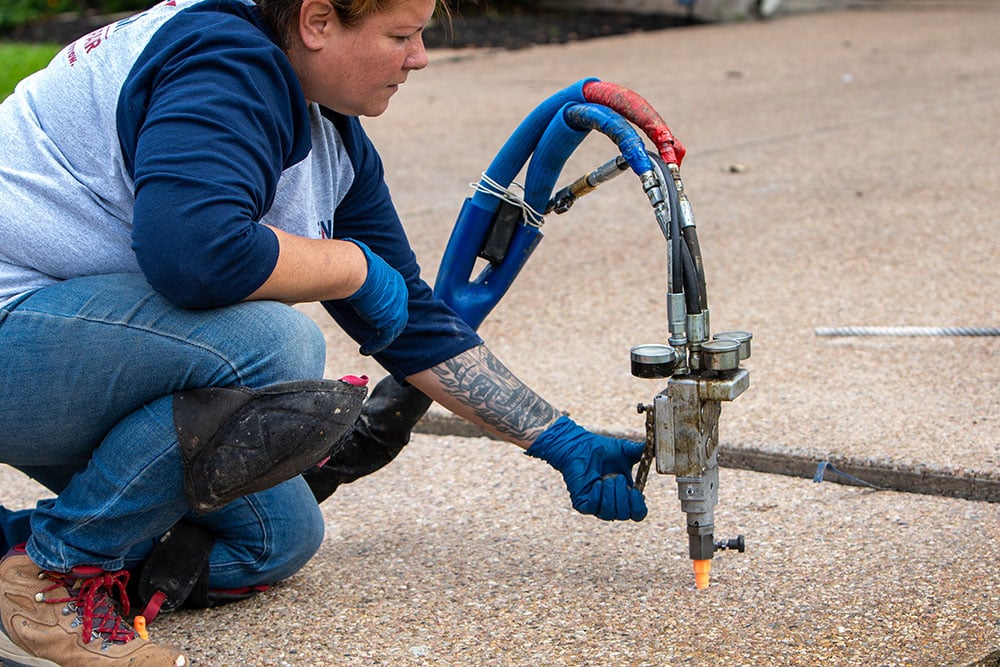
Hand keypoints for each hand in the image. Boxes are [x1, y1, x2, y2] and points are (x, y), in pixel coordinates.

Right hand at [343, 239, 407, 354]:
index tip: (374, 318)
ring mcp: (398, 307)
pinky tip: (364, 350)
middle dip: (387, 326)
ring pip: (392, 328)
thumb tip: (337, 266)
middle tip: (377, 335)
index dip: (385, 310)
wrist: (355, 269)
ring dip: (381, 338)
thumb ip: (355, 274)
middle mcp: (400, 294)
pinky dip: (375, 345)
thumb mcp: (357, 269)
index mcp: (394, 280)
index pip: (393, 299)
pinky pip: (385, 338)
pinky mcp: (391, 320)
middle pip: (397, 315)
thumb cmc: (350, 265)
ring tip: (368, 346)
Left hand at [526, 416, 646, 521]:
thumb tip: (656, 449)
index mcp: (626, 496)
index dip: (638, 506)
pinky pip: (594, 508)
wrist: (579, 446)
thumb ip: (641, 452)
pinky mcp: (583, 505)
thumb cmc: (601, 449)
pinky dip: (597, 495)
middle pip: (625, 515)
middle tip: (616, 477)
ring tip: (606, 478)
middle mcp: (612, 504)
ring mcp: (597, 506)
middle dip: (623, 496)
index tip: (635, 491)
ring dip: (611, 494)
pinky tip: (596, 483)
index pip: (638, 514)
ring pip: (610, 513)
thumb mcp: (625, 451)